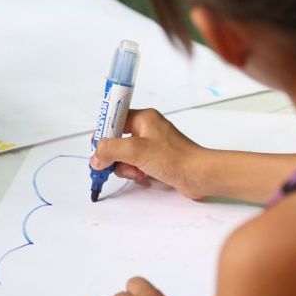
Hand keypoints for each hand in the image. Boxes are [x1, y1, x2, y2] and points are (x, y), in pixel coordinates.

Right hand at [91, 109, 206, 198]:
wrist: (199, 175)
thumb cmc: (173, 158)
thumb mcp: (136, 150)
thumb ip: (111, 150)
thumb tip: (95, 157)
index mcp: (143, 118)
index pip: (114, 120)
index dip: (103, 135)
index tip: (97, 150)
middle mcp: (147, 129)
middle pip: (117, 140)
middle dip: (115, 156)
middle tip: (115, 166)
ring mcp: (152, 145)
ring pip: (126, 155)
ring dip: (126, 167)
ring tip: (137, 173)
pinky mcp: (157, 160)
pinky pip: (137, 164)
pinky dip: (136, 172)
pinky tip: (144, 177)